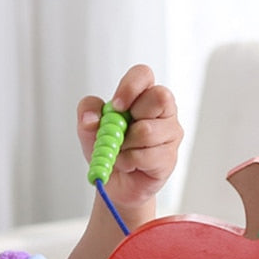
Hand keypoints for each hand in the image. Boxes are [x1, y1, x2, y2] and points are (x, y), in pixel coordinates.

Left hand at [77, 64, 182, 209]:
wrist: (114, 183)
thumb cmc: (108, 148)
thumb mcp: (89, 128)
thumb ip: (87, 112)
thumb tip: (91, 117)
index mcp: (143, 95)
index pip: (143, 75)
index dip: (130, 87)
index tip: (116, 106)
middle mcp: (163, 110)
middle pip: (159, 97)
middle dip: (133, 116)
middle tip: (120, 131)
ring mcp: (170, 133)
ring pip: (147, 131)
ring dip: (124, 146)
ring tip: (121, 152)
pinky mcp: (170, 157)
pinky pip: (145, 156)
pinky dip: (128, 162)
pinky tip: (128, 165)